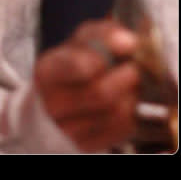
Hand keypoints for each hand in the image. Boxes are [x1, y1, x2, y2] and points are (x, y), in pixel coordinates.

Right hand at [34, 19, 140, 151]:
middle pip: (101, 92)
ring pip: (116, 113)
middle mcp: (52, 103)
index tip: (126, 45)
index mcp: (46, 72)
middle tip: (134, 67)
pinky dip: (131, 112)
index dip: (105, 55)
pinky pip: (121, 129)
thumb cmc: (69, 68)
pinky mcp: (86, 144)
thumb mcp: (78, 43)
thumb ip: (101, 34)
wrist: (51, 103)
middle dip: (127, 76)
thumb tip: (129, 41)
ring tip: (130, 84)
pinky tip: (125, 101)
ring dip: (132, 95)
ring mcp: (68, 128)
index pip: (76, 66)